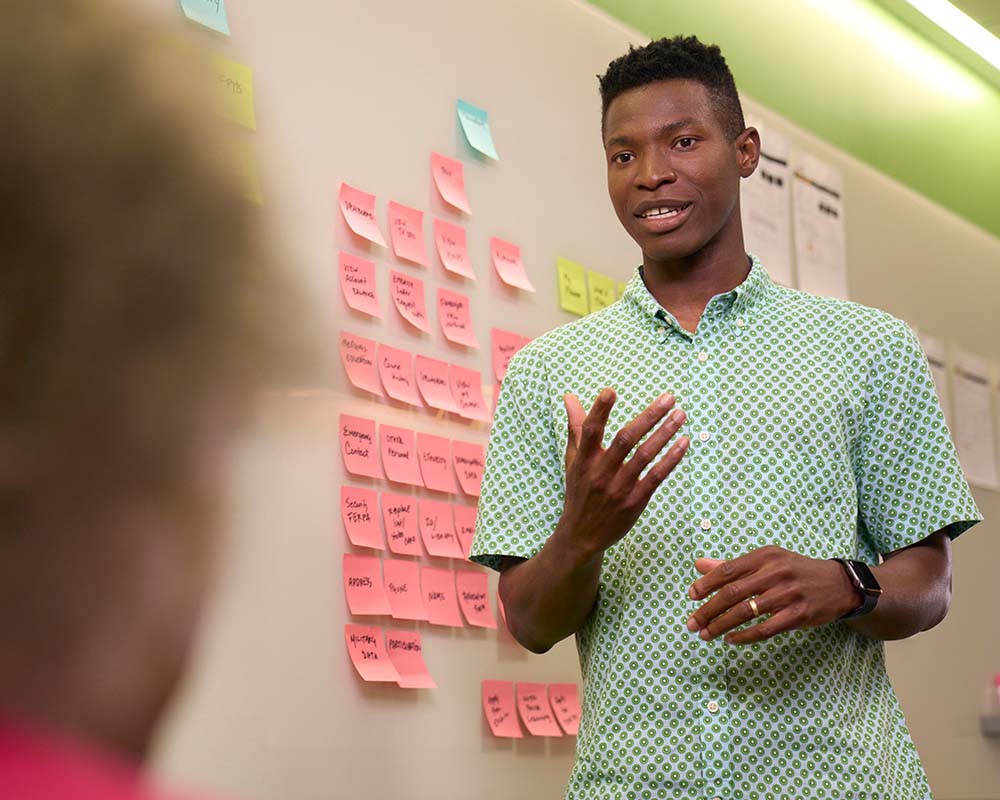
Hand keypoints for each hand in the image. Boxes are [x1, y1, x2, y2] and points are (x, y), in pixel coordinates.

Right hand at [554, 387, 689, 560]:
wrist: (582, 536)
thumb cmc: (579, 492)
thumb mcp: (573, 460)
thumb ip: (576, 427)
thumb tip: (569, 396)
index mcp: (583, 460)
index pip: (590, 431)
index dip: (599, 411)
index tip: (610, 391)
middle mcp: (600, 473)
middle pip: (625, 439)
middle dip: (649, 416)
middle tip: (668, 398)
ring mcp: (619, 488)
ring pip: (645, 455)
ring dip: (665, 433)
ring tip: (681, 415)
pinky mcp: (635, 501)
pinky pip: (656, 476)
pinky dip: (671, 459)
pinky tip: (683, 442)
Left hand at [685, 545, 860, 644]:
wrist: (838, 584)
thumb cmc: (794, 571)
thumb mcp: (767, 561)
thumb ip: (732, 565)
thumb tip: (698, 565)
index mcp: (765, 556)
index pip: (728, 570)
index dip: (706, 584)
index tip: (691, 596)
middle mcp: (775, 572)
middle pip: (733, 593)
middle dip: (708, 610)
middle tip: (692, 623)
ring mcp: (788, 594)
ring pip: (746, 612)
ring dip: (721, 625)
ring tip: (706, 634)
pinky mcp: (799, 614)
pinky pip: (766, 628)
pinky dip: (745, 636)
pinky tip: (730, 640)